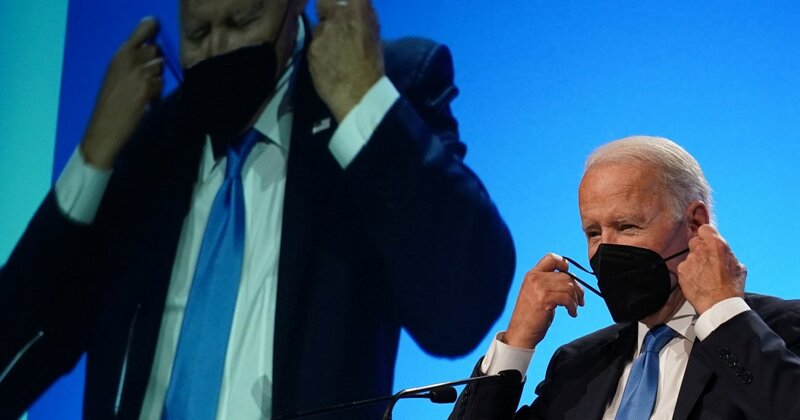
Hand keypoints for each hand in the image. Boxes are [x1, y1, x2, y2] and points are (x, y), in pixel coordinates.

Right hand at [81, 17, 162, 168]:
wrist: (104, 127)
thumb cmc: (110, 103)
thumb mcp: (116, 76)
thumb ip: (132, 62)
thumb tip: (154, 52)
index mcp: (118, 55)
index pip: (142, 32)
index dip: (151, 29)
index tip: (155, 29)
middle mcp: (127, 59)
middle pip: (155, 50)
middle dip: (155, 63)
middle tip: (145, 79)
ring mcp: (138, 73)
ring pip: (160, 67)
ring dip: (156, 79)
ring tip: (144, 92)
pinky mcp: (146, 88)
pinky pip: (161, 84)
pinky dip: (156, 94)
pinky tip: (145, 102)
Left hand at [309, 0, 384, 121]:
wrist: (359, 95)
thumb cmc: (372, 66)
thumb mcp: (373, 33)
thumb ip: (360, 16)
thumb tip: (353, 7)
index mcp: (358, 9)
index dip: (336, 1)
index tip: (337, 7)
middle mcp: (338, 15)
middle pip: (323, 4)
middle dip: (326, 12)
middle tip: (334, 29)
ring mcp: (322, 32)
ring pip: (318, 28)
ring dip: (324, 37)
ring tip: (334, 55)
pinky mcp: (311, 48)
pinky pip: (313, 46)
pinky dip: (319, 53)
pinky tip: (328, 65)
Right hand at [504, 254, 584, 348]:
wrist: (520, 332)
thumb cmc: (530, 316)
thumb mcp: (536, 293)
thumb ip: (548, 283)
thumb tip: (570, 281)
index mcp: (532, 275)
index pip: (551, 258)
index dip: (564, 264)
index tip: (570, 277)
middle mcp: (534, 278)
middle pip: (566, 275)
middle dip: (577, 288)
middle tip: (579, 300)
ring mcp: (539, 288)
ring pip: (569, 286)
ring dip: (576, 299)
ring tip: (573, 308)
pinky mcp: (544, 299)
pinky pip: (567, 298)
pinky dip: (573, 307)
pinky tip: (571, 313)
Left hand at [677, 224, 745, 313]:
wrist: (719, 304)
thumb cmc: (730, 288)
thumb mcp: (738, 267)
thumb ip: (728, 255)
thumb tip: (726, 255)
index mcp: (717, 244)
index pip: (705, 229)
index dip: (706, 235)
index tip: (707, 241)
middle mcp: (701, 249)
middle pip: (694, 241)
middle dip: (699, 249)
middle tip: (706, 261)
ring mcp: (690, 259)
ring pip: (689, 256)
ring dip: (694, 263)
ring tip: (703, 276)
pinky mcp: (682, 270)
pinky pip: (684, 267)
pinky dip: (688, 273)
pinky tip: (697, 281)